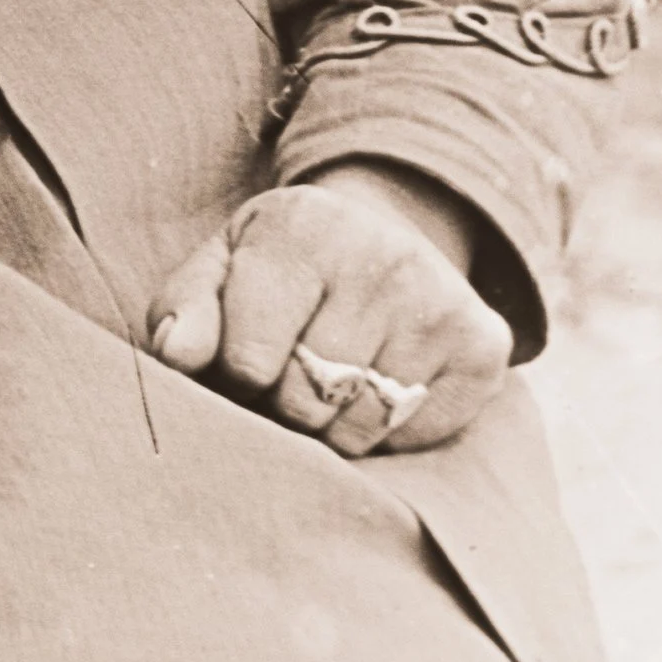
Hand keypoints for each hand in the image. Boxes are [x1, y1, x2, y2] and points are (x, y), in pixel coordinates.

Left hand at [143, 160, 511, 456]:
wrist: (380, 234)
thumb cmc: (280, 268)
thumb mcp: (220, 268)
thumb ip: (183, 309)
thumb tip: (178, 355)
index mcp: (303, 226)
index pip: (249, 360)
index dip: (238, 377)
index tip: (247, 356)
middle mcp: (383, 255)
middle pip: (307, 401)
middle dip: (285, 404)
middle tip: (293, 368)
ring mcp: (441, 301)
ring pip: (360, 427)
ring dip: (333, 425)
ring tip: (333, 378)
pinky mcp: (483, 347)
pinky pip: (415, 435)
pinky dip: (388, 429)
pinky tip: (382, 379)